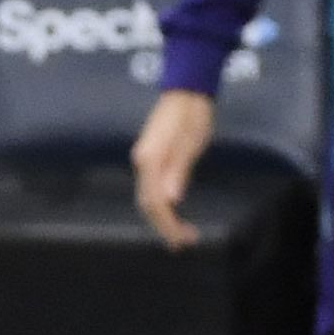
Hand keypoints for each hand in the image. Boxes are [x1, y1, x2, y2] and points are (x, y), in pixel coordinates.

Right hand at [131, 87, 214, 248]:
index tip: (184, 239)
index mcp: (150, 160)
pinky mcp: (150, 159)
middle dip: (164, 227)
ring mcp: (144, 161)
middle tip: (184, 243)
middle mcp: (142, 163)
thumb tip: (171, 200)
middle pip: (147, 204)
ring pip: (147, 198)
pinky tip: (173, 212)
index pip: (154, 202)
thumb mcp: (191, 143)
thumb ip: (179, 171)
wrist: (185, 91)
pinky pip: (150, 189)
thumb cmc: (192, 115)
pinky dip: (161, 206)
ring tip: (180, 234)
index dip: (168, 225)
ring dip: (162, 219)